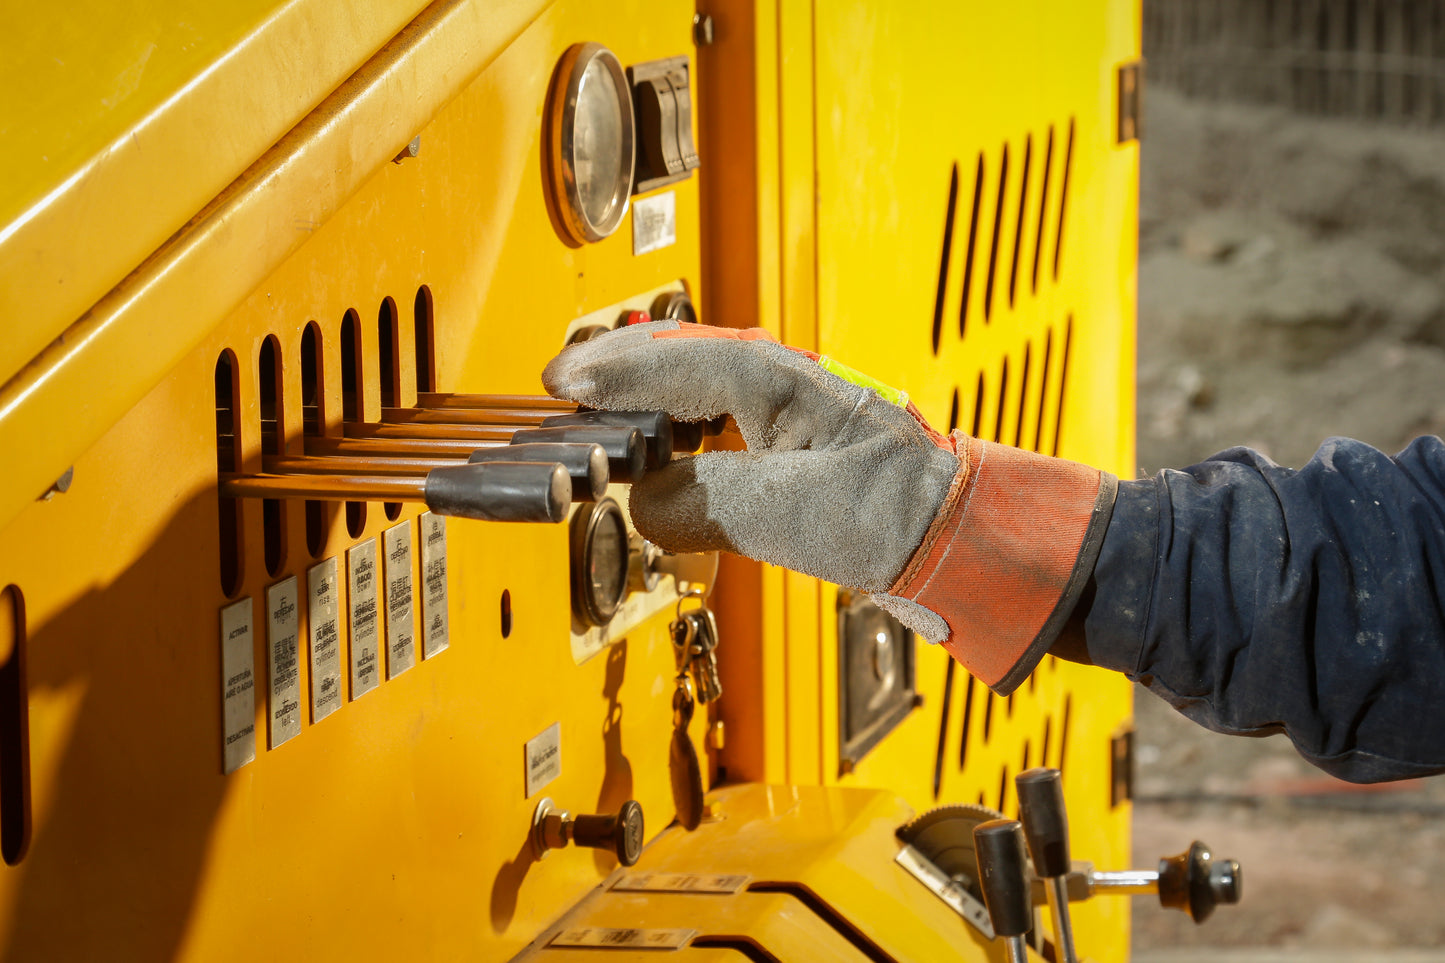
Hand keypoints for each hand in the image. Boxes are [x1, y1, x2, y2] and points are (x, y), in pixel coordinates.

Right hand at [544, 320, 1115, 693]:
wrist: (964, 536)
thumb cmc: (902, 516)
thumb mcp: (796, 515)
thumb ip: (707, 504)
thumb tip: (646, 504)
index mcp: (775, 379)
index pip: (670, 364)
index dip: (608, 376)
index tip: (558, 387)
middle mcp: (774, 380)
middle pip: (673, 360)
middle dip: (614, 375)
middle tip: (559, 393)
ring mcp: (781, 408)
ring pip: (690, 387)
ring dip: (640, 403)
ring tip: (594, 423)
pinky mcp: (786, 442)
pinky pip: (711, 421)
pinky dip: (673, 434)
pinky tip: (660, 458)